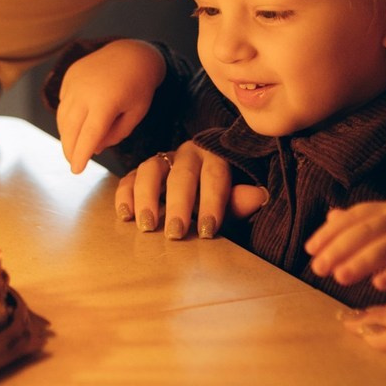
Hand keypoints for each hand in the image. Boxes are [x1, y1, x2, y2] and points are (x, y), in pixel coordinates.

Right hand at [57, 41, 166, 171]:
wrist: (133, 53)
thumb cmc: (140, 87)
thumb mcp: (136, 114)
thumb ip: (116, 134)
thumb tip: (94, 148)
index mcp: (105, 103)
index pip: (88, 136)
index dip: (80, 156)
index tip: (76, 171)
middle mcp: (85, 92)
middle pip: (70, 129)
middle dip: (70, 150)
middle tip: (73, 163)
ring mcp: (74, 82)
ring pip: (63, 117)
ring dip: (66, 135)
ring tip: (73, 148)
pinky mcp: (70, 76)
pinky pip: (64, 102)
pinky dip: (67, 116)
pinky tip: (75, 124)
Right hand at [114, 140, 267, 240]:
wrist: (201, 189)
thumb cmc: (218, 199)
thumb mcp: (232, 202)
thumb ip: (240, 201)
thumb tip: (259, 196)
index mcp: (215, 157)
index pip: (214, 177)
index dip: (211, 203)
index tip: (207, 231)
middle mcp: (188, 153)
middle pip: (181, 175)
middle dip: (178, 204)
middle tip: (175, 232)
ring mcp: (162, 160)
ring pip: (150, 170)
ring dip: (147, 198)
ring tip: (147, 225)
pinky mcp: (140, 171)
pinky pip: (129, 178)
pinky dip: (126, 195)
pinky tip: (126, 216)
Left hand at [306, 202, 385, 303]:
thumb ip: (363, 225)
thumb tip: (331, 216)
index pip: (355, 217)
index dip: (330, 232)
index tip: (309, 250)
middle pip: (368, 230)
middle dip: (340, 248)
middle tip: (318, 268)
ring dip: (362, 261)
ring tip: (340, 277)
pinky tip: (378, 284)